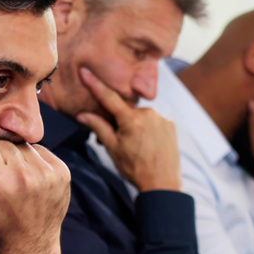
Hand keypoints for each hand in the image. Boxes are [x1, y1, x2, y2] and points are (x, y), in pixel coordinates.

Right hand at [0, 137, 69, 253]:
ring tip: (15, 180)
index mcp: (0, 181)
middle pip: (2, 143)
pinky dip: (33, 160)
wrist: (31, 237)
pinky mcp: (62, 171)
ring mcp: (48, 173)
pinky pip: (40, 149)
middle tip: (0, 179)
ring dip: (16, 158)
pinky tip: (30, 179)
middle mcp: (26, 175)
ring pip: (21, 144)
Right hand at [74, 67, 182, 192]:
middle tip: (119, 140)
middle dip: (119, 120)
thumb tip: (82, 115)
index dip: (95, 83)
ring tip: (137, 146)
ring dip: (135, 125)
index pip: (108, 97)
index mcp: (131, 119)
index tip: (85, 70)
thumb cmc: (135, 168)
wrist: (163, 183)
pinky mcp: (171, 123)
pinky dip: (148, 128)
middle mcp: (148, 113)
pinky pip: (154, 120)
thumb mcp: (113, 148)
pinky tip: (148, 144)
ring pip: (140, 115)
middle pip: (126, 109)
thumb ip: (99, 127)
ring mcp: (162, 117)